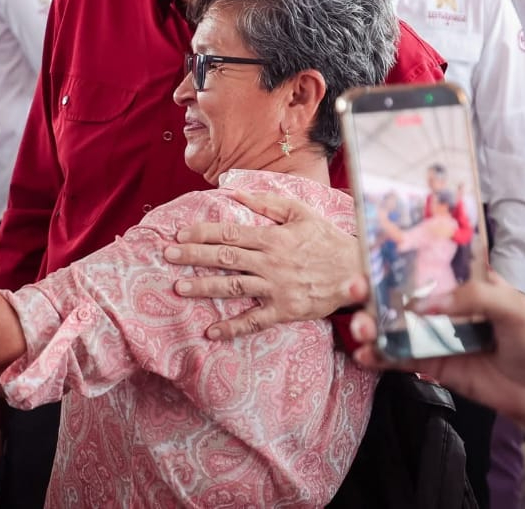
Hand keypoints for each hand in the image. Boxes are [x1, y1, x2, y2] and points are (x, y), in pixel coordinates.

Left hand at [162, 188, 357, 339]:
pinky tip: (210, 332)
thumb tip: (234, 193)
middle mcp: (271, 263)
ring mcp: (276, 288)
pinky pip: (254, 320)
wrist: (357, 272)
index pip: (230, 233)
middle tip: (167, 255)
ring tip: (179, 287)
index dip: (202, 232)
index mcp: (273, 238)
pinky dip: (232, 327)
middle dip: (193, 256)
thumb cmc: (326, 239)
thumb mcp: (300, 213)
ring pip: (234, 287)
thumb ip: (267, 202)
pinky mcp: (284, 311)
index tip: (179, 233)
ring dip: (204, 288)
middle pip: (224, 258)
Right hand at [347, 272, 524, 422]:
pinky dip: (378, 357)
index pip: (422, 261)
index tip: (369, 252)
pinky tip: (365, 356)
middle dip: (370, 289)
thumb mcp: (514, 306)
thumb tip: (430, 304)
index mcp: (459, 281)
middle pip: (396, 292)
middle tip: (355, 290)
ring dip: (369, 324)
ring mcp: (432, 334)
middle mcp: (440, 304)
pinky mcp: (429, 364)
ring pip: (391, 325)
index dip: (393, 255)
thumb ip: (475, 296)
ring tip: (361, 329)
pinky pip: (397, 358)